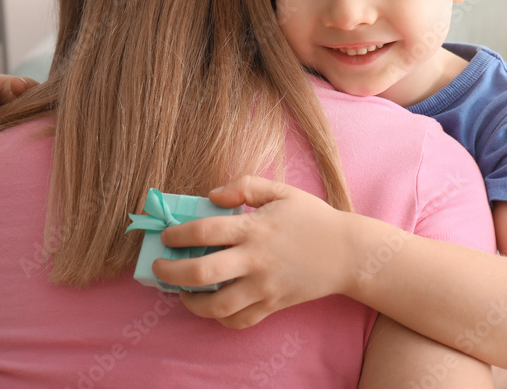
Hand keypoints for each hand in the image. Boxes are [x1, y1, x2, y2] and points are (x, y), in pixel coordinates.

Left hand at [153, 175, 355, 328]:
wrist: (347, 253)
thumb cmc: (313, 218)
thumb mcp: (282, 191)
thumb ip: (245, 186)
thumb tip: (212, 195)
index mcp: (254, 227)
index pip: (205, 230)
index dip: (178, 234)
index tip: (166, 237)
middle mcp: (255, 259)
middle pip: (201, 272)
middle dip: (171, 273)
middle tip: (159, 270)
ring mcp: (264, 286)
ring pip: (216, 305)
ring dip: (191, 302)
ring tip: (182, 294)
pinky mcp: (273, 305)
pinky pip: (239, 320)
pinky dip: (220, 318)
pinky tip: (213, 305)